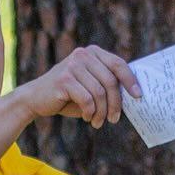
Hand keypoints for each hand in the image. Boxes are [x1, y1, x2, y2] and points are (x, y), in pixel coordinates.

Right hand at [16, 45, 140, 127]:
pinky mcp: (64, 79)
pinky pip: (87, 100)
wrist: (36, 99)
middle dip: (115, 104)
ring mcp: (72, 65)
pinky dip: (89, 112)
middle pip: (111, 81)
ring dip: (101, 112)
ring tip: (98, 122)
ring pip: (99, 93)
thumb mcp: (90, 86)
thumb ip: (107, 84)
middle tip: (114, 119)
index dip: (130, 81)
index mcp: (92, 52)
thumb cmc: (68, 95)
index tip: (138, 97)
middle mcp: (83, 55)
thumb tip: (134, 94)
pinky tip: (86, 117)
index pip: (118, 64)